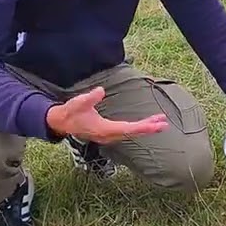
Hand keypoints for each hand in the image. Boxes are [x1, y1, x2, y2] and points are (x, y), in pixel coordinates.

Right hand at [46, 86, 168, 143]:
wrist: (61, 123)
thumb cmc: (70, 113)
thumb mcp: (77, 103)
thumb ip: (89, 98)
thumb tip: (100, 91)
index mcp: (103, 129)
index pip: (127, 129)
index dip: (141, 127)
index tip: (154, 125)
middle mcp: (108, 135)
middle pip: (132, 133)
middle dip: (148, 128)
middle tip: (164, 123)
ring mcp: (108, 135)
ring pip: (130, 133)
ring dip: (145, 128)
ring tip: (159, 122)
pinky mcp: (108, 133)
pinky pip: (127, 132)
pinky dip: (138, 128)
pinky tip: (145, 124)